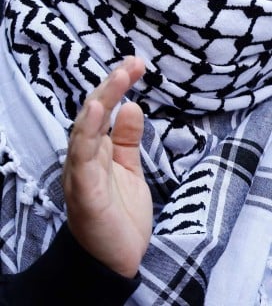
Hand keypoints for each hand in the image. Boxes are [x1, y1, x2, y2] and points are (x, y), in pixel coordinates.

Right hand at [62, 56, 150, 277]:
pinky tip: (100, 113)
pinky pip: (83, 161)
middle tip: (132, 62)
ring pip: (85, 131)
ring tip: (118, 77)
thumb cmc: (119, 216)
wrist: (116, 261)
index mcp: (95, 152)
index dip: (116, 86)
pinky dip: (89, 135)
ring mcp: (82, 175)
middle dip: (110, 87)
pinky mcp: (85, 194)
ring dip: (101, 102)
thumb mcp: (129, 169)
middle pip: (92, 115)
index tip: (137, 63)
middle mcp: (84, 160)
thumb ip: (127, 140)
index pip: (103, 111)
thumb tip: (132, 106)